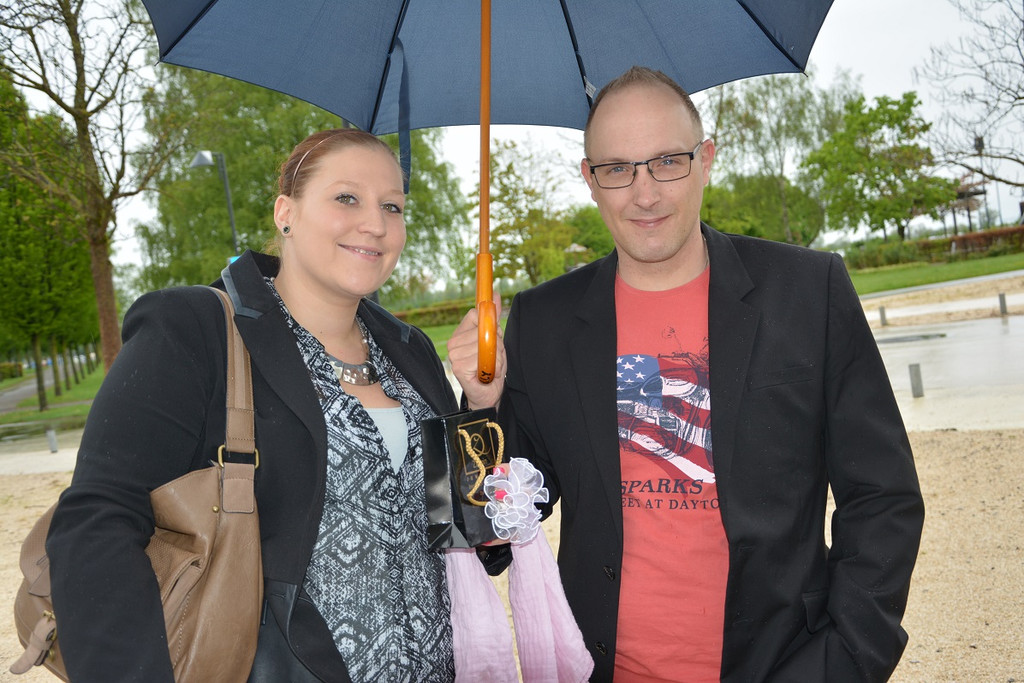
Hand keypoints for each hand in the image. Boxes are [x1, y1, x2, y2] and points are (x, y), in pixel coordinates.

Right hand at [447, 292, 505, 409]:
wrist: (488, 394)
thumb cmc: (490, 368)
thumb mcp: (496, 340)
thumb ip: (493, 319)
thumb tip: (496, 295)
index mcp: (461, 333)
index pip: (475, 314)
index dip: (490, 323)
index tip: (494, 336)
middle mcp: (453, 342)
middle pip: (483, 328)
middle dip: (496, 343)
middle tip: (492, 357)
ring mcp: (454, 354)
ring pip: (485, 344)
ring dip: (495, 357)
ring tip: (490, 366)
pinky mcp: (458, 366)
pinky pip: (483, 357)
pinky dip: (492, 366)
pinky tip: (486, 374)